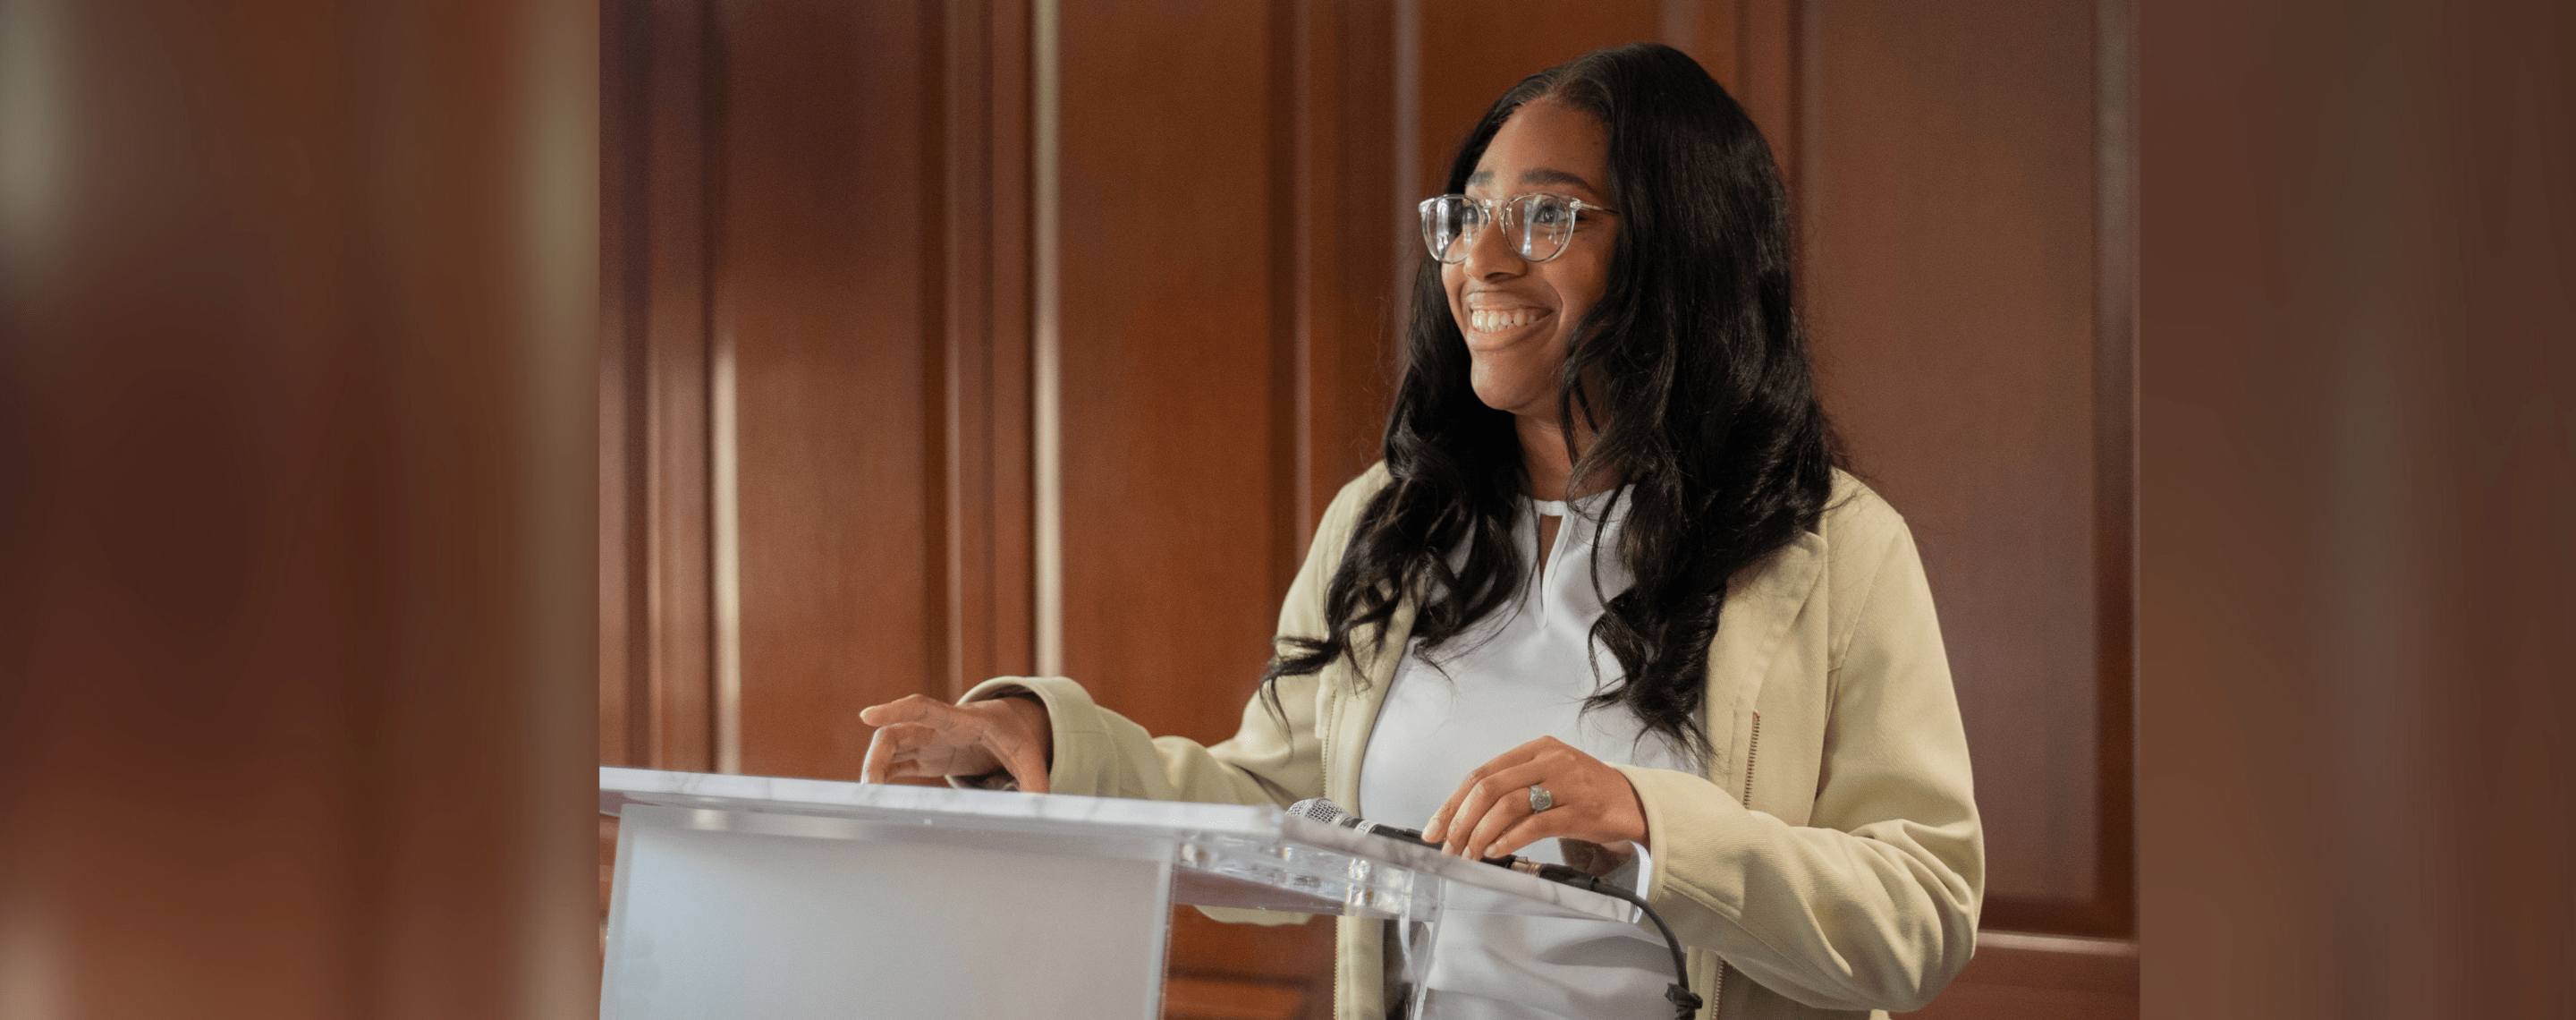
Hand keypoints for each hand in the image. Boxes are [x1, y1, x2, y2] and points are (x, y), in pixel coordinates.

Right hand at [858, 693, 1052, 792]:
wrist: (1007, 724)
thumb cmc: (1014, 733)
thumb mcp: (1028, 754)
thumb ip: (1035, 780)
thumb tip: (1043, 809)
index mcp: (959, 720)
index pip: (922, 708)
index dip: (895, 710)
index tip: (866, 716)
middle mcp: (935, 727)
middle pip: (894, 734)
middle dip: (876, 757)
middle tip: (870, 788)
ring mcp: (926, 741)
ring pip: (888, 749)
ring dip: (874, 769)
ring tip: (870, 799)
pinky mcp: (925, 756)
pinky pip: (895, 764)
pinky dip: (882, 777)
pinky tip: (875, 797)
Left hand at [1421, 736, 1647, 860]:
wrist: (1635, 802)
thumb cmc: (1586, 793)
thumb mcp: (1549, 779)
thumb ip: (1513, 791)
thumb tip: (1466, 821)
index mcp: (1536, 749)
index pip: (1481, 773)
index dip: (1452, 803)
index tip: (1435, 828)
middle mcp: (1549, 761)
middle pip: (1489, 787)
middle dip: (1461, 820)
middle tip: (1448, 847)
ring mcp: (1566, 784)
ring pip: (1508, 805)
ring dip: (1480, 834)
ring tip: (1469, 854)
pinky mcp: (1580, 810)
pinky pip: (1535, 825)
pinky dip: (1509, 840)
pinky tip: (1496, 852)